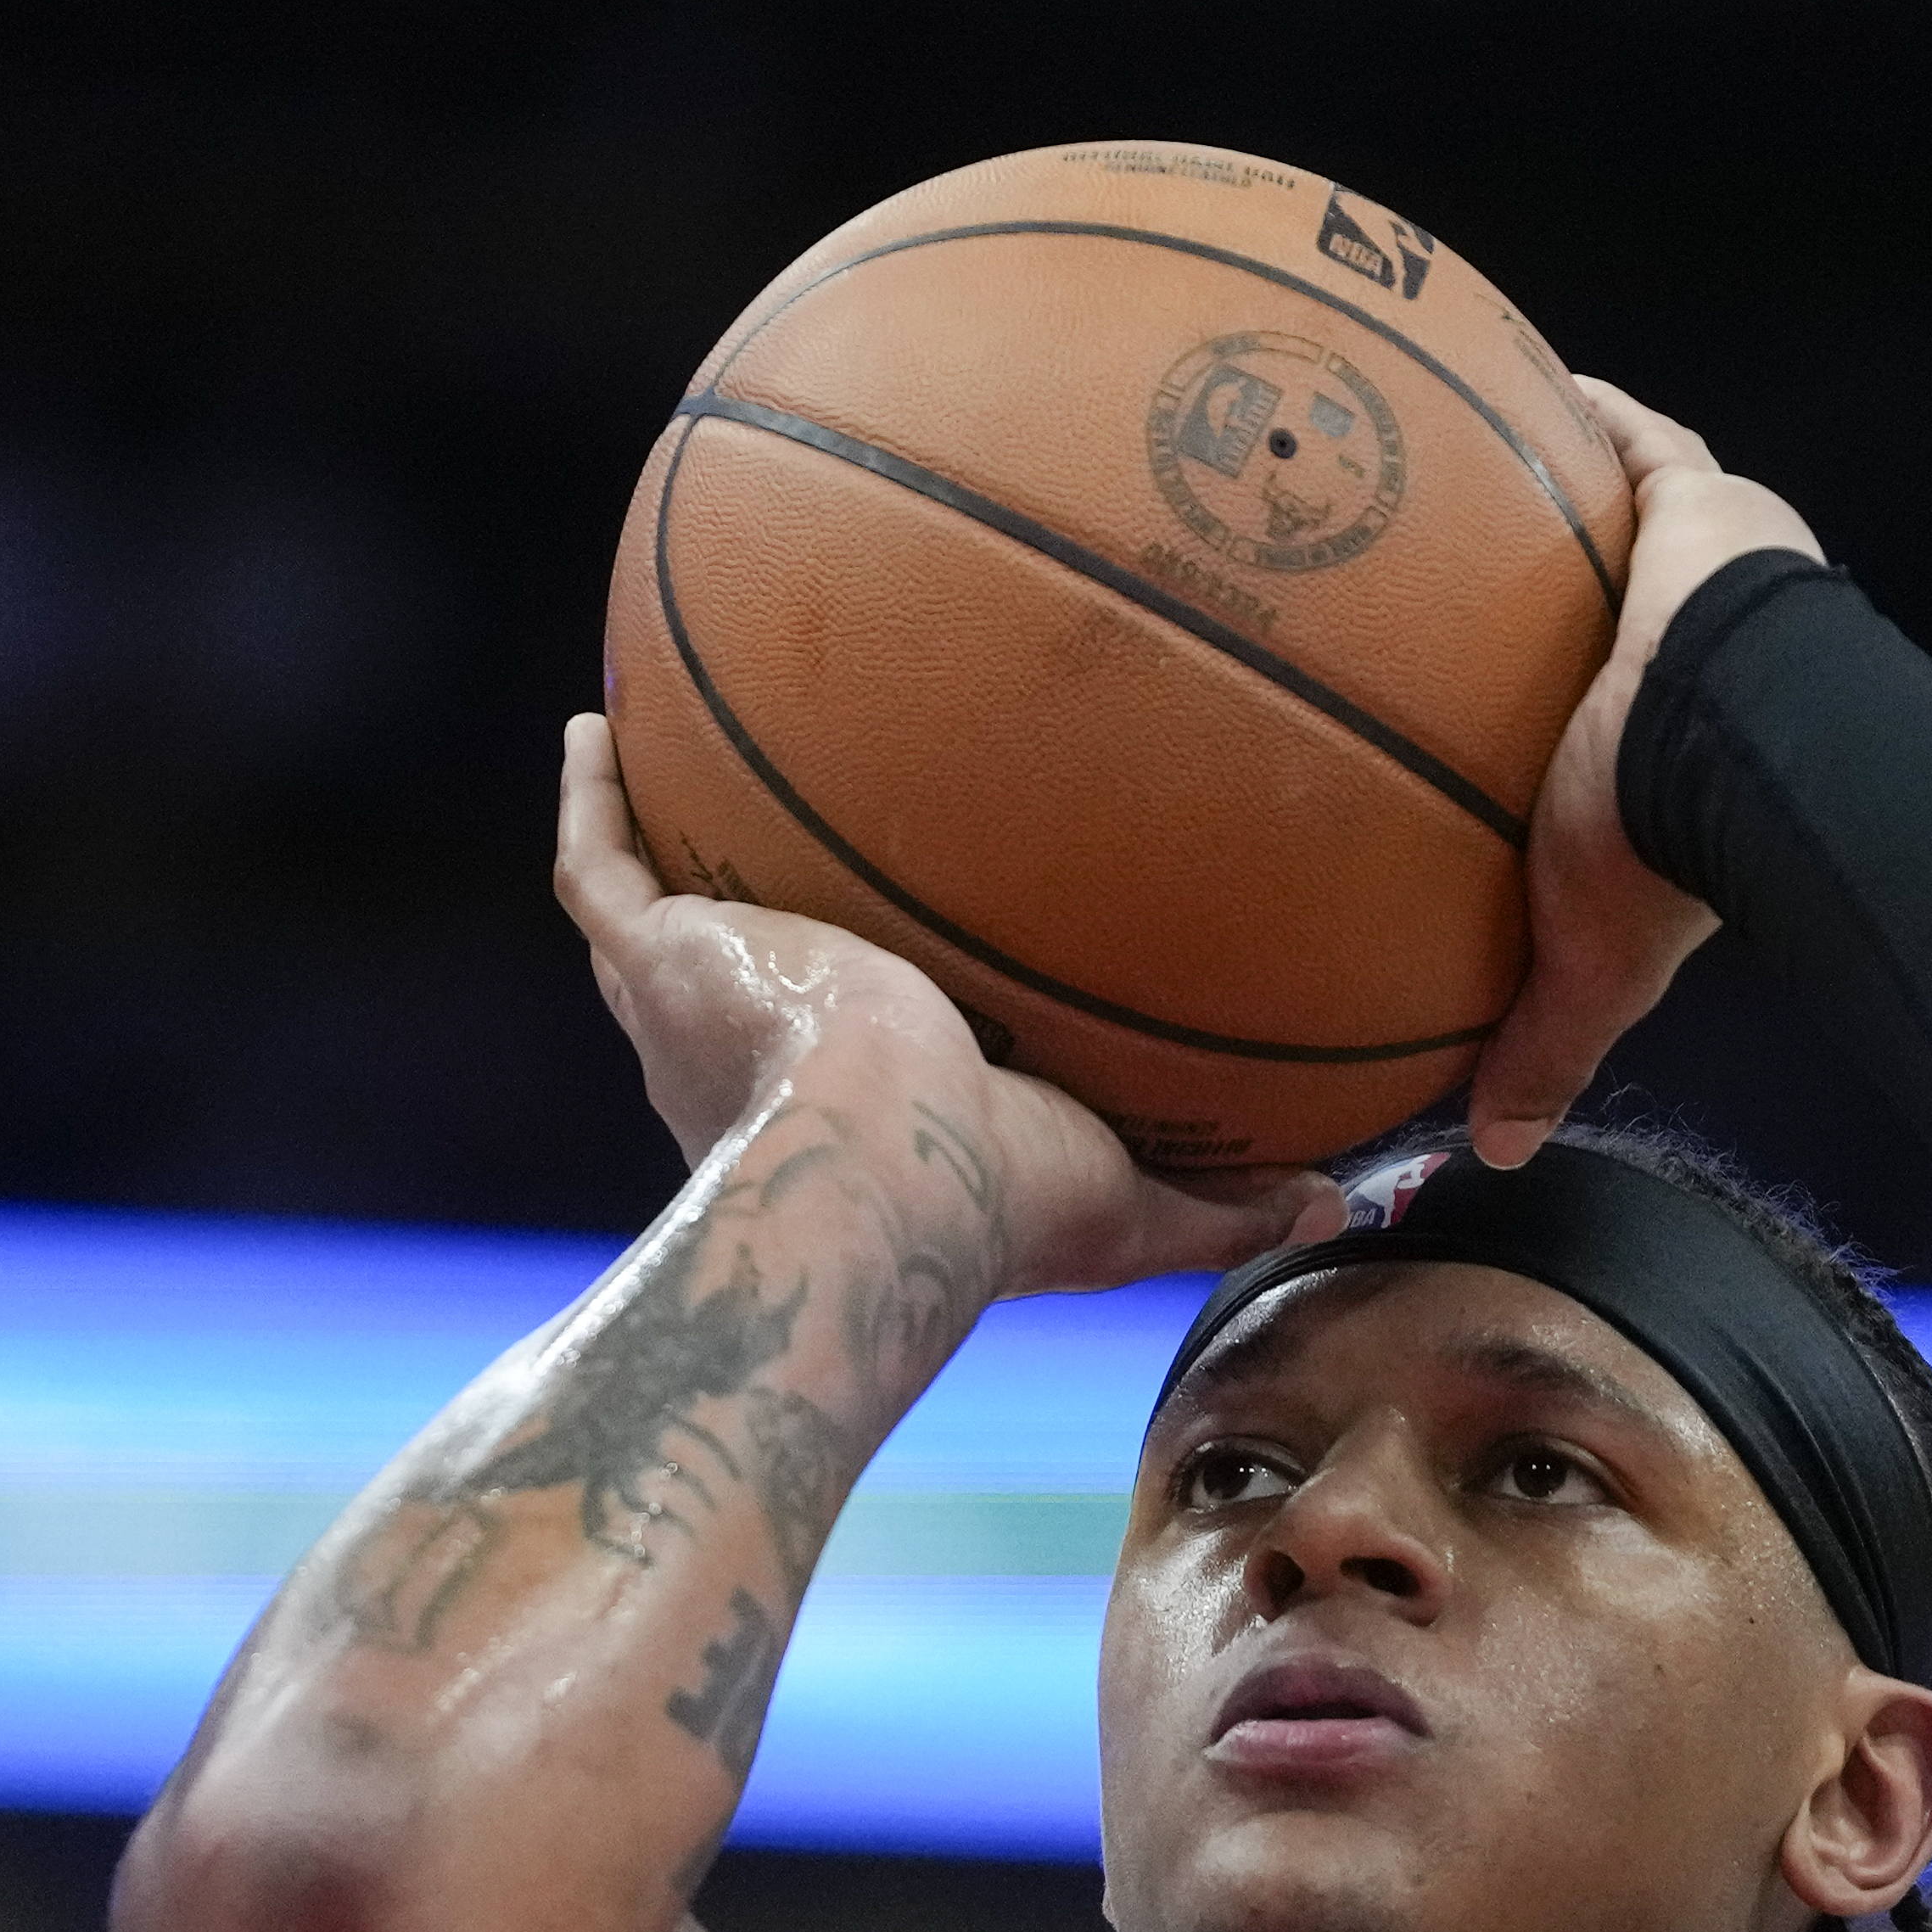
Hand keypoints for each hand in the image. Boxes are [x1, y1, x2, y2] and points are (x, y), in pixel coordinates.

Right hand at [551, 715, 1337, 1292]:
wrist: (884, 1175)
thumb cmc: (994, 1207)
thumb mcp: (1133, 1202)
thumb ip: (1225, 1199)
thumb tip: (1339, 1202)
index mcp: (852, 1113)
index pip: (854, 1048)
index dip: (872, 1005)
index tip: (903, 958)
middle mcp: (756, 1060)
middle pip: (749, 970)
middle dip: (758, 920)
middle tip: (790, 844)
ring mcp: (695, 1004)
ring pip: (658, 913)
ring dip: (660, 838)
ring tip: (669, 754)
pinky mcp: (658, 959)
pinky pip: (598, 865)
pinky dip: (592, 797)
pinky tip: (599, 723)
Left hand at [1472, 379, 1827, 1166]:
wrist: (1725, 738)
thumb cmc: (1664, 849)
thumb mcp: (1589, 960)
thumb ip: (1546, 1045)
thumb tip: (1496, 1152)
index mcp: (1669, 754)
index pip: (1618, 727)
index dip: (1569, 717)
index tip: (1494, 713)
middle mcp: (1685, 652)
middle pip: (1611, 611)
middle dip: (1554, 595)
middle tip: (1467, 582)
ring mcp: (1690, 565)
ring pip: (1616, 517)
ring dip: (1551, 494)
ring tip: (1463, 467)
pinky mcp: (1689, 495)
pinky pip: (1623, 436)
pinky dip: (1570, 411)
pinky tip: (1497, 376)